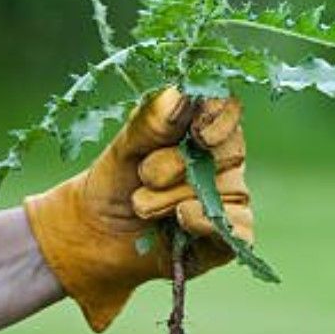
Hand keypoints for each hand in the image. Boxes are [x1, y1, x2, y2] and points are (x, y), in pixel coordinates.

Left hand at [24, 89, 252, 331]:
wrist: (96, 236)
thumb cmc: (113, 182)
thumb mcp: (123, 148)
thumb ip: (151, 122)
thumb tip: (181, 96)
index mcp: (202, 126)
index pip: (229, 110)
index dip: (220, 119)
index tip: (197, 134)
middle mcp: (223, 161)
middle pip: (226, 152)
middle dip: (177, 165)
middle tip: (143, 176)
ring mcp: (229, 199)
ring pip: (225, 192)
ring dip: (174, 199)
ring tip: (141, 207)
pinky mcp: (228, 237)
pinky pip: (238, 229)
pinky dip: (207, 223)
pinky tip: (181, 220)